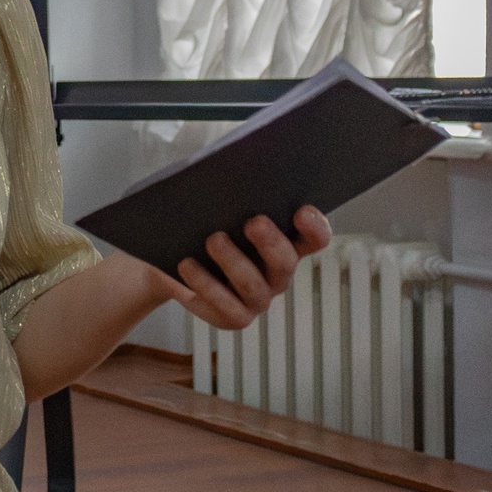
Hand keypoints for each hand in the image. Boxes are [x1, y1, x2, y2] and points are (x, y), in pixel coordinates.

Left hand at [159, 206, 331, 330]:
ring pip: (253, 286)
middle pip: (285, 262)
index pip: (315, 237)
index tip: (301, 211)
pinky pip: (226, 307)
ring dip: (233, 262)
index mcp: (286, 243)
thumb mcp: (223, 209)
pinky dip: (206, 285)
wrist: (176, 260)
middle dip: (271, 242)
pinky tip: (187, 265)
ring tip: (213, 240)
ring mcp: (258, 298)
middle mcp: (277, 273)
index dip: (314, 226)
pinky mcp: (234, 316)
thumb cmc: (209, 227)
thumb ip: (237, 196)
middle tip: (253, 222)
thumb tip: (234, 174)